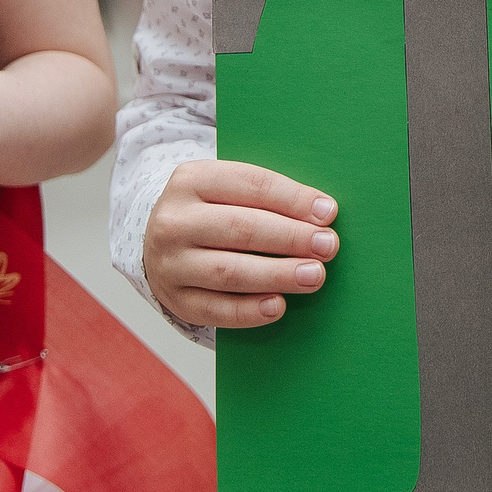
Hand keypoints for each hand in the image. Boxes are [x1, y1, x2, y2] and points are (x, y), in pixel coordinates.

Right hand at [142, 159, 339, 329]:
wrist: (163, 242)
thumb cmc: (215, 211)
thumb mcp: (230, 189)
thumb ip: (270, 197)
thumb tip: (322, 214)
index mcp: (193, 180)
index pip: (251, 185)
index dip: (293, 199)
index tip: (328, 213)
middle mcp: (174, 221)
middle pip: (241, 228)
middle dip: (290, 237)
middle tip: (327, 246)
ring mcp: (169, 263)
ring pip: (228, 271)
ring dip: (277, 275)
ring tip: (314, 276)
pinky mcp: (175, 299)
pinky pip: (215, 310)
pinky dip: (249, 311)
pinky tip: (278, 306)